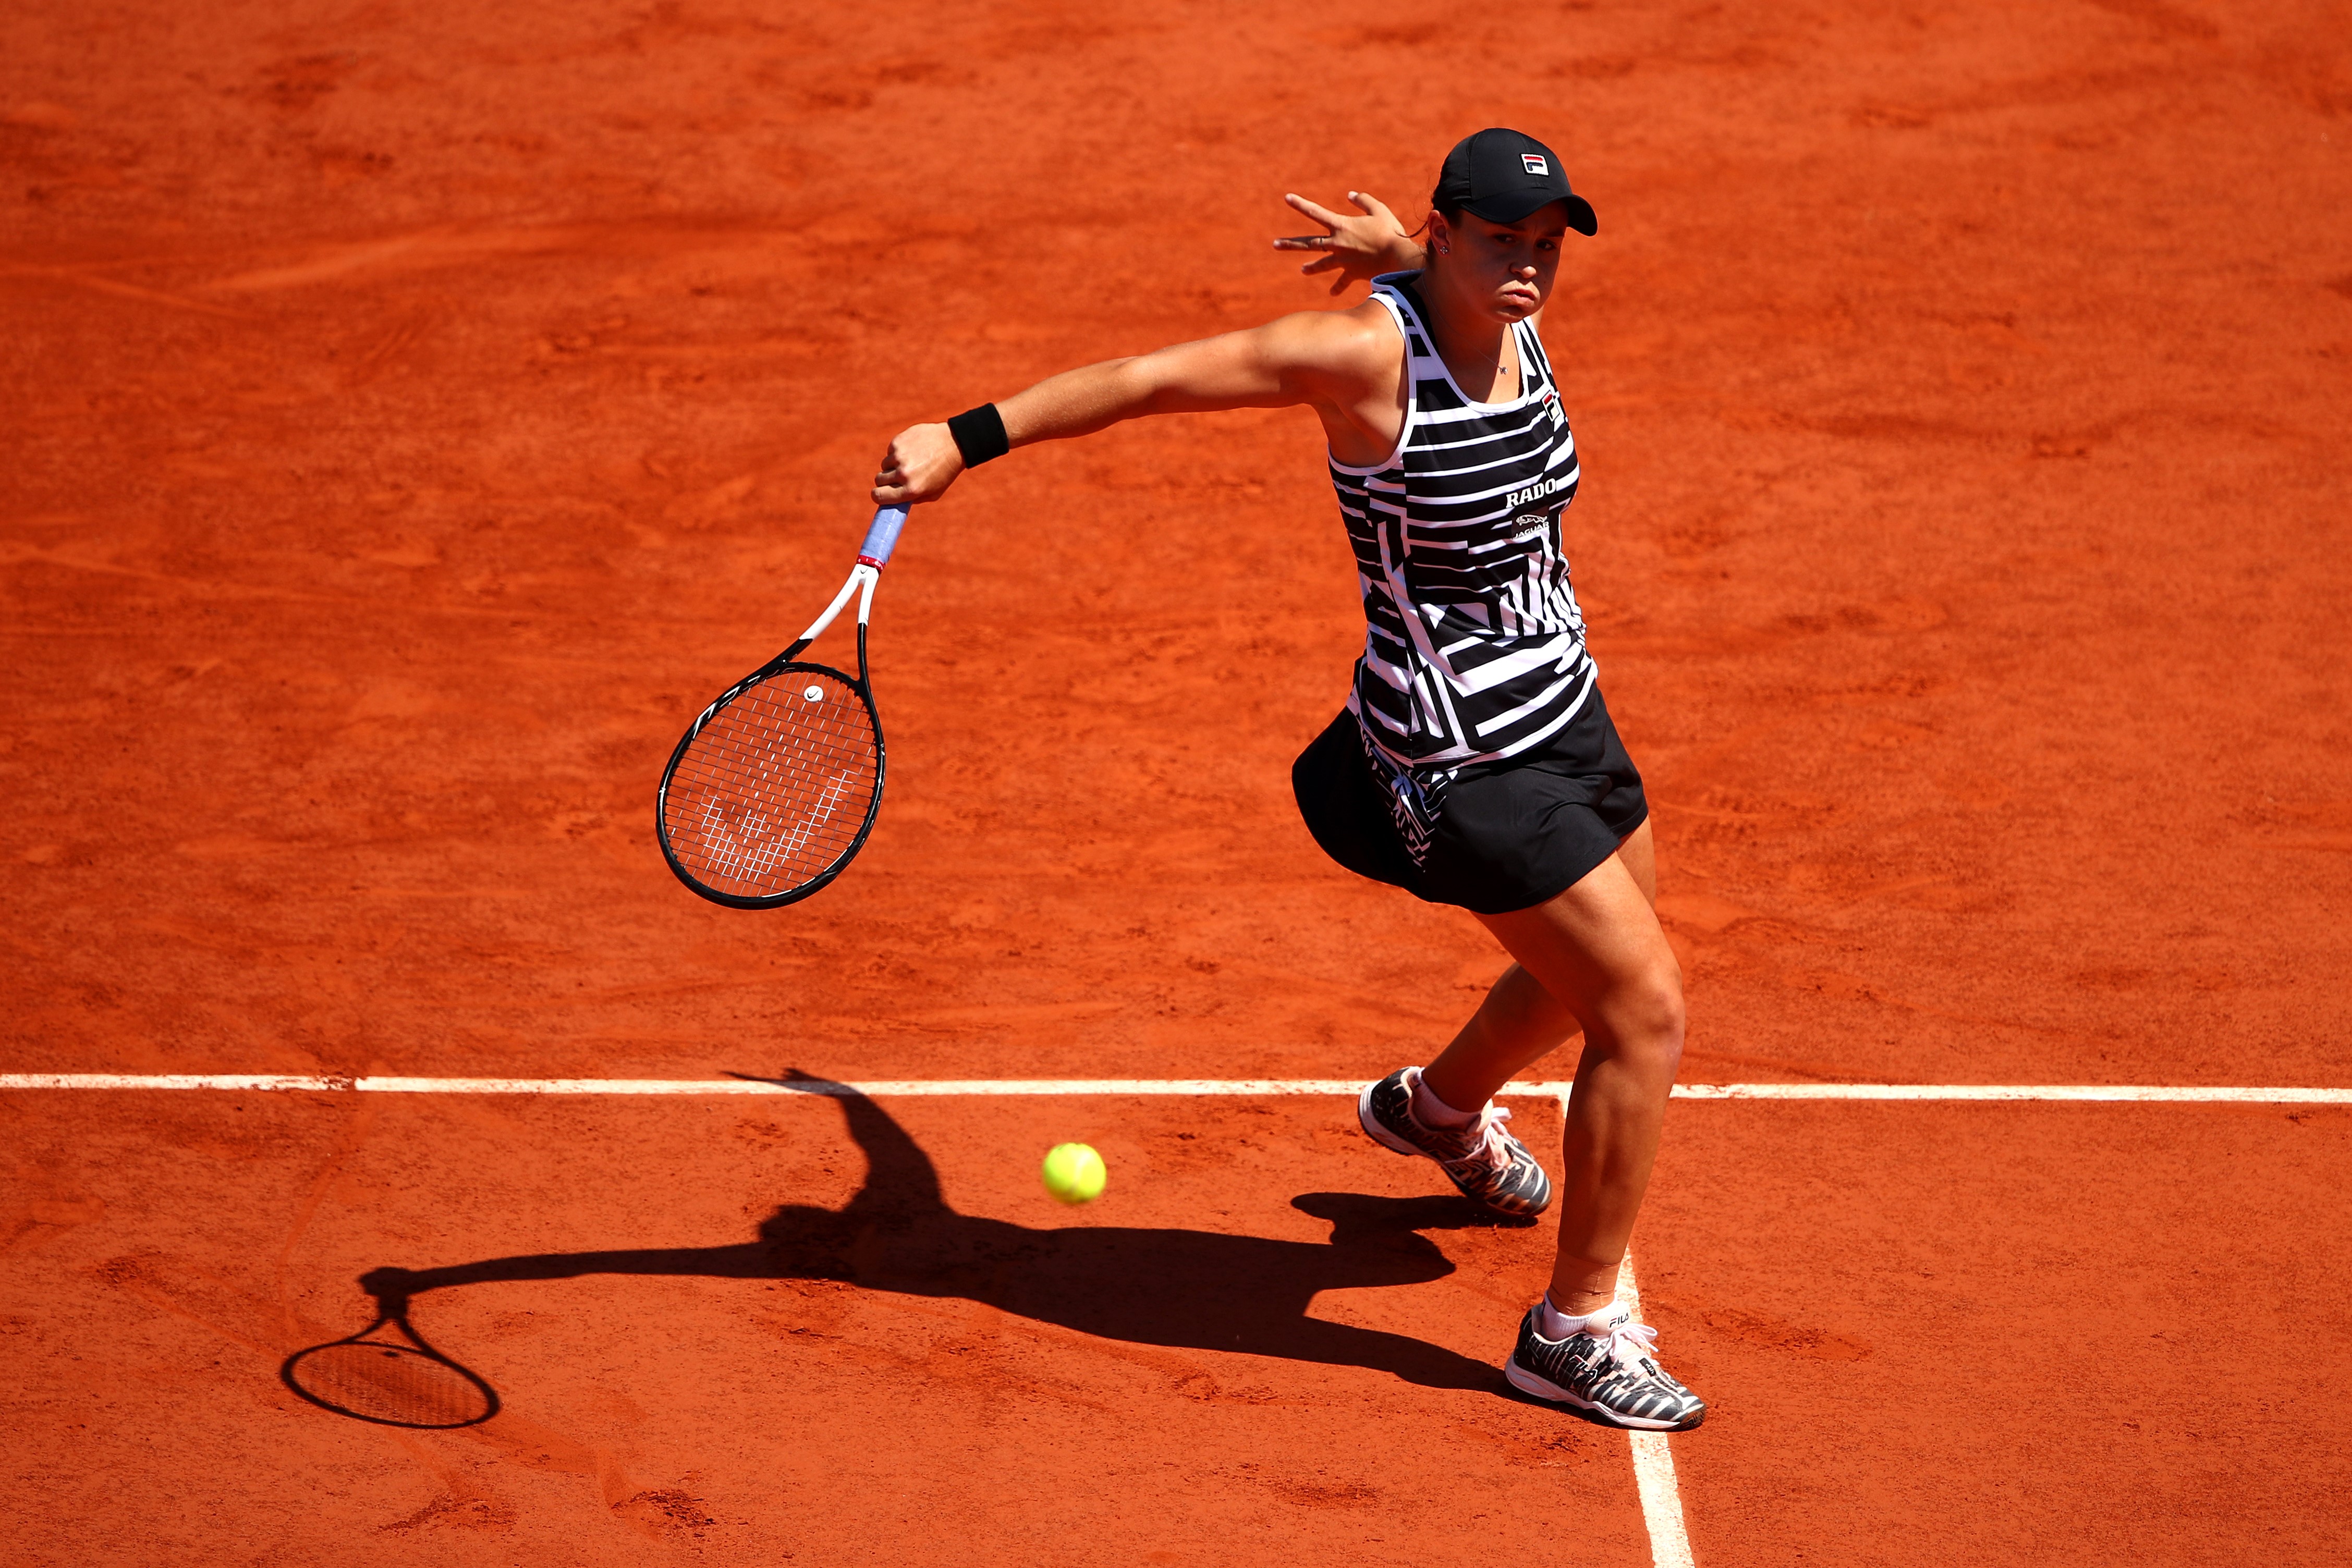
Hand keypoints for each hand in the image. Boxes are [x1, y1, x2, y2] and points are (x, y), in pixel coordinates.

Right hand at [872, 422, 963, 504]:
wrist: (954, 444)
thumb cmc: (945, 472)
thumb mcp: (934, 493)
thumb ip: (913, 499)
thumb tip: (893, 501)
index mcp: (911, 490)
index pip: (879, 496)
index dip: (877, 496)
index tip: (879, 494)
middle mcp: (903, 474)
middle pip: (879, 480)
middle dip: (885, 480)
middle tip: (897, 477)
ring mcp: (899, 457)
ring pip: (884, 465)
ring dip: (893, 465)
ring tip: (911, 462)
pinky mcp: (898, 442)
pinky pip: (890, 451)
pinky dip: (897, 452)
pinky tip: (913, 450)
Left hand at [1272, 190, 1423, 295]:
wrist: (1397, 259)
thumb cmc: (1390, 231)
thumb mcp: (1378, 209)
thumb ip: (1363, 201)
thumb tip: (1350, 195)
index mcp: (1341, 226)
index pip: (1315, 213)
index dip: (1300, 204)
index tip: (1286, 198)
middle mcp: (1337, 244)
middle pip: (1308, 244)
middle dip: (1290, 244)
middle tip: (1274, 244)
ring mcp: (1343, 260)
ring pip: (1321, 264)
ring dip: (1311, 268)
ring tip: (1302, 271)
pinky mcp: (1352, 273)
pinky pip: (1342, 281)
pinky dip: (1337, 287)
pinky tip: (1332, 294)